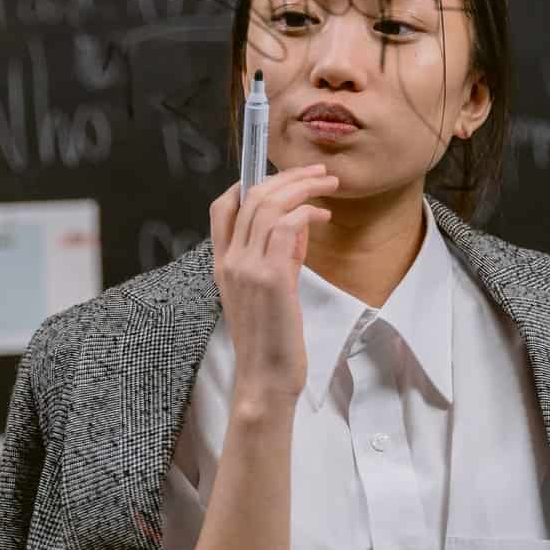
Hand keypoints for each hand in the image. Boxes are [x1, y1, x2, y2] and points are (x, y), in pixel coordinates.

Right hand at [210, 165, 337, 405]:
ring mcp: (247, 268)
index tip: (278, 175)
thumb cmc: (271, 339)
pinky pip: (287, 226)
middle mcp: (230, 261)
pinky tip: (323, 216)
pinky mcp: (271, 278)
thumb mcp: (271, 290)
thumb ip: (281, 255)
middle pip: (252, 197)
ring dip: (304, 187)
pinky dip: (307, 212)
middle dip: (288, 175)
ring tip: (329, 185)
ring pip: (270, 205)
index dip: (247, 182)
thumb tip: (301, 221)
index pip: (221, 209)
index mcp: (222, 264)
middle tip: (318, 171)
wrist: (265, 378)